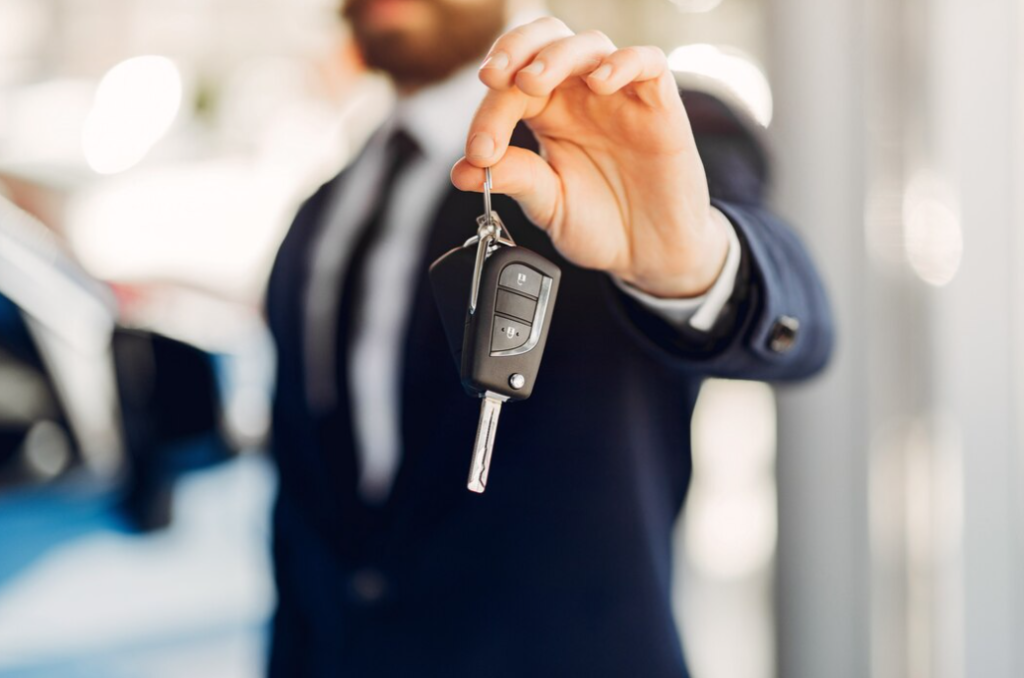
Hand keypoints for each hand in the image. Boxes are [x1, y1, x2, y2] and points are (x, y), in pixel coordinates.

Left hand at [451, 17, 729, 298]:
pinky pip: (648, 62)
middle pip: (545, 41)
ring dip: (556, 56)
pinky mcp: (660, 105)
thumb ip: (515, 179)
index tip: (478, 152)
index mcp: (547, 114)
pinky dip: (624, 63)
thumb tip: (461, 171)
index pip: (510, 88)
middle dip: (514, 50)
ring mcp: (621, 95)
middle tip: (493, 78)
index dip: (488, 112)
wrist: (650, 252)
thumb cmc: (601, 223)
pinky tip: (600, 82)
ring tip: (533, 82)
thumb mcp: (548, 205)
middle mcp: (581, 95)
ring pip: (589, 44)